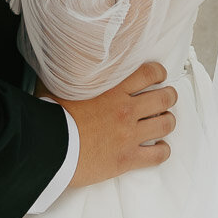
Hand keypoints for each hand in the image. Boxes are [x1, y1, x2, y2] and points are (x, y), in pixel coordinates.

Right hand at [59, 63, 176, 186]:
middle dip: (168, 96)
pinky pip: (158, 155)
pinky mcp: (127, 159)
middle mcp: (125, 110)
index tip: (158, 75)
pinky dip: (162, 150)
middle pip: (163, 98)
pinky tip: (158, 148)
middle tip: (166, 97)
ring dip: (168, 121)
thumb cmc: (51, 116)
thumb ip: (71, 73)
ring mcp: (128, 135)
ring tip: (164, 121)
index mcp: (113, 89)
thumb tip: (64, 58)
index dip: (158, 73)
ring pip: (165, 124)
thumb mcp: (60, 85)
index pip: (148, 74)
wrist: (49, 147)